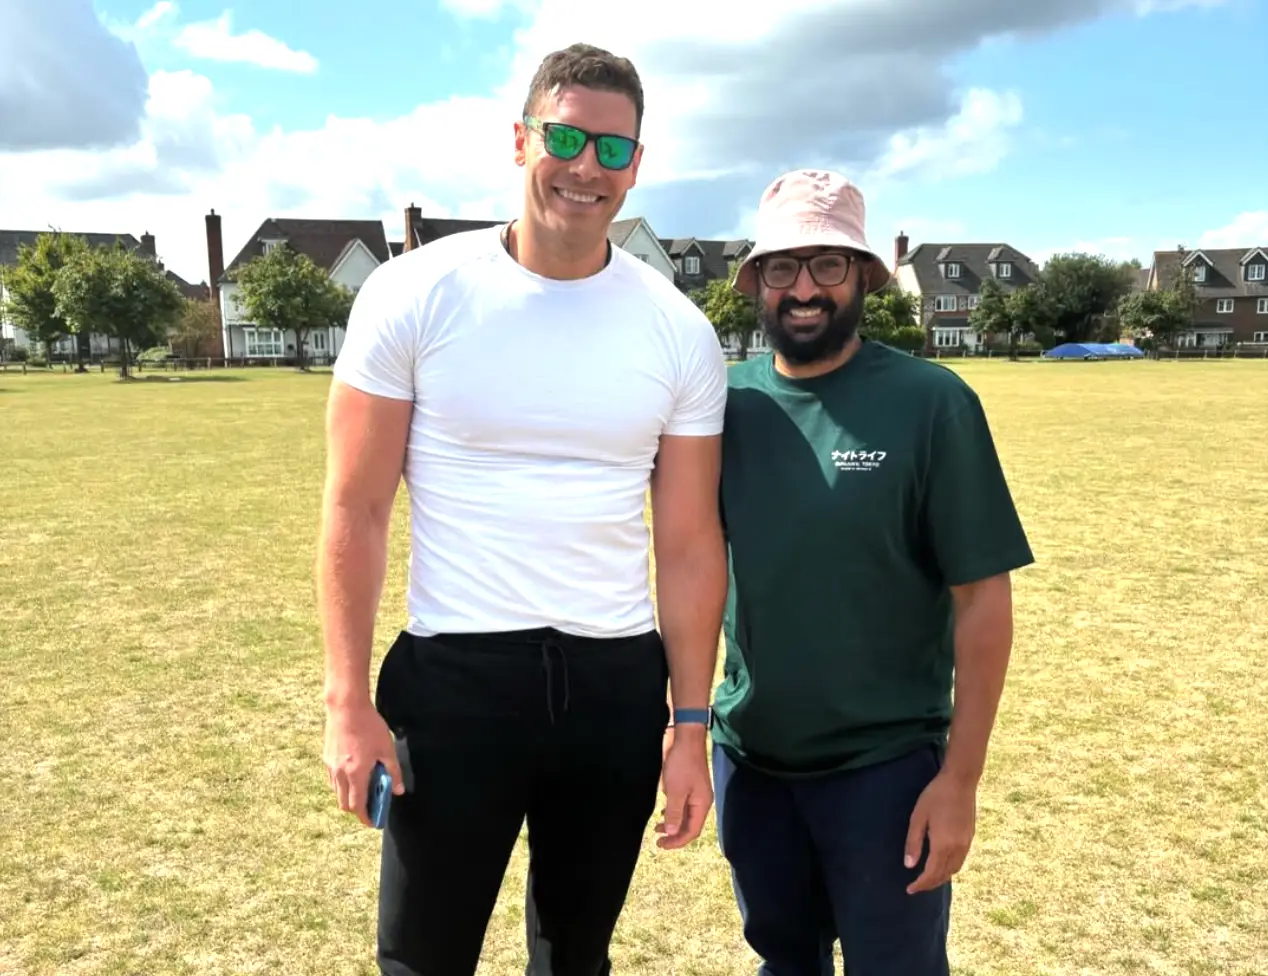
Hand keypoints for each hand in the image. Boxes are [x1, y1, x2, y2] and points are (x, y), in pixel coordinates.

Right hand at [323, 700, 404, 826]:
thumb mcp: (387, 748)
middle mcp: (340, 773)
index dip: (366, 817)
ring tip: (364, 790)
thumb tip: (397, 790)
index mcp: (356, 773)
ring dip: (349, 797)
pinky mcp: (326, 758)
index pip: (358, 806)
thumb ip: (393, 772)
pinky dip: (342, 785)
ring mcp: (330, 766)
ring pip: (337, 793)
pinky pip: (332, 780)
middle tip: (371, 807)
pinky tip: (354, 775)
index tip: (373, 822)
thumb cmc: (369, 726)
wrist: (346, 707)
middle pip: (345, 804)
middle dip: (358, 810)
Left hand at [654, 725, 711, 848]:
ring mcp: (695, 794)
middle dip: (674, 834)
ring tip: (657, 828)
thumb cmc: (682, 764)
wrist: (685, 739)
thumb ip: (675, 812)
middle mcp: (701, 801)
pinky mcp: (688, 786)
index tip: (662, 844)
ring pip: (685, 816)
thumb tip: (673, 832)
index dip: (678, 841)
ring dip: (673, 824)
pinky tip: (663, 813)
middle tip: (658, 840)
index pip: (692, 831)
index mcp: (702, 804)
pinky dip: (673, 812)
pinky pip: (682, 805)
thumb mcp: (676, 790)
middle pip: (689, 825)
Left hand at [904, 769, 976, 893]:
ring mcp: (966, 843)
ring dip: (941, 878)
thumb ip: (913, 842)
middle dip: (930, 884)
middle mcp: (957, 848)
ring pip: (954, 870)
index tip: (909, 890)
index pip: (931, 874)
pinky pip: (960, 861)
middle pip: (944, 875)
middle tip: (916, 887)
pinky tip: (942, 865)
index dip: (920, 884)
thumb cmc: (935, 796)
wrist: (960, 781)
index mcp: (943, 845)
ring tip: (928, 879)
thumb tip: (909, 866)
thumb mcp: (918, 817)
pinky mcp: (970, 837)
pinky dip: (950, 869)